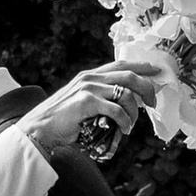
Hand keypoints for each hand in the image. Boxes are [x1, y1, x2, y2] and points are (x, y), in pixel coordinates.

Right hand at [23, 59, 162, 158]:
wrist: (40, 129)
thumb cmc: (62, 120)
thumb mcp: (82, 102)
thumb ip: (100, 98)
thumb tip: (124, 105)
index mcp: (90, 76)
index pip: (121, 64)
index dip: (141, 66)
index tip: (156, 70)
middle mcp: (90, 78)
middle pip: (129, 75)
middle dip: (146, 87)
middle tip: (152, 102)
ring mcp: (88, 89)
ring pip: (125, 93)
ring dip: (134, 112)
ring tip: (131, 125)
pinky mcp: (87, 102)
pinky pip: (116, 110)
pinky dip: (125, 122)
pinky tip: (124, 130)